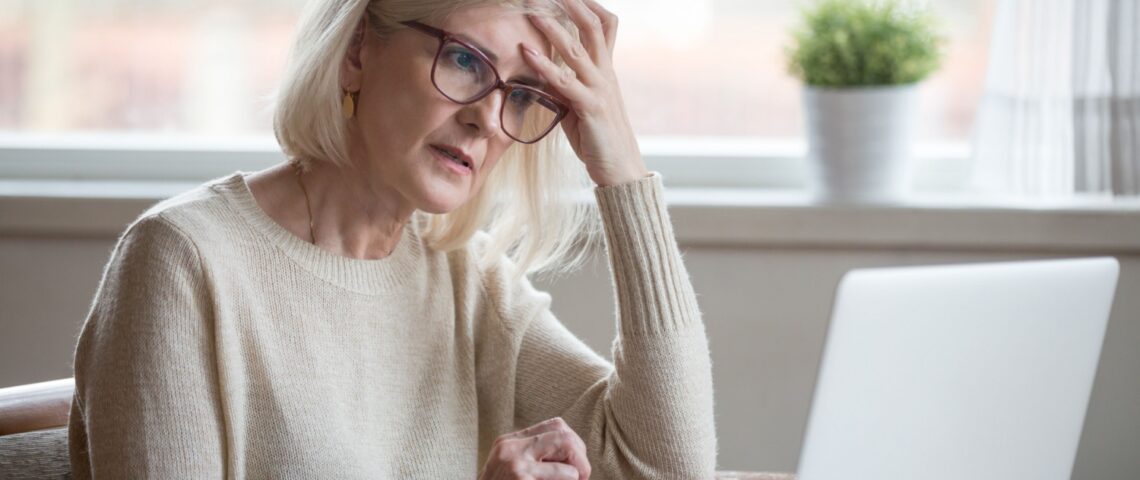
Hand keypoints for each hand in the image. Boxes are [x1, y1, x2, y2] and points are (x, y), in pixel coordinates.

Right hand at [478, 417, 590, 479]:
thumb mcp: (510, 470)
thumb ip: (534, 458)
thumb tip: (575, 457)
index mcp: (508, 443)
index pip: (555, 426)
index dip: (574, 443)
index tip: (575, 466)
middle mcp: (510, 447)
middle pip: (562, 432)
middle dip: (580, 455)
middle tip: (582, 477)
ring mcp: (515, 463)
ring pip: (567, 445)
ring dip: (578, 471)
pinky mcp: (521, 479)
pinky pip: (565, 475)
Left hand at [523, 0, 647, 186]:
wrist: (620, 169)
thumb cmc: (597, 138)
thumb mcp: (577, 105)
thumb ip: (563, 85)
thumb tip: (540, 70)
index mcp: (606, 70)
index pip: (604, 26)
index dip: (588, 4)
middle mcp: (606, 74)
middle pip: (593, 26)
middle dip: (572, 3)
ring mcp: (601, 89)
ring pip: (577, 49)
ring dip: (552, 28)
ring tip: (531, 11)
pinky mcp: (591, 108)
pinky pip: (565, 82)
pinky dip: (544, 65)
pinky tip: (526, 53)